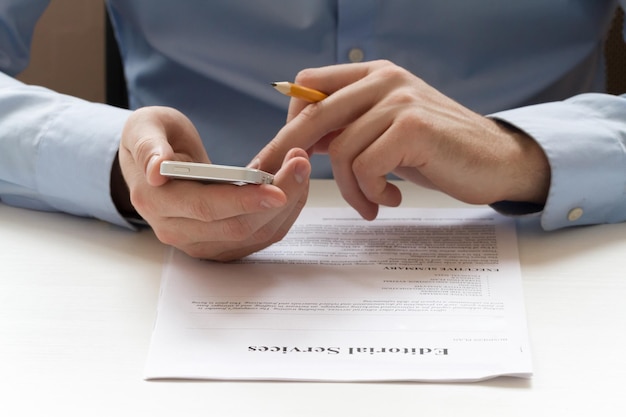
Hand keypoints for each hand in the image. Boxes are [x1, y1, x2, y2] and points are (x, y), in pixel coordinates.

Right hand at [116, 106, 310, 260]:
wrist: (153, 166)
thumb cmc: (152, 141)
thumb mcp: (144, 129)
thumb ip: (149, 146)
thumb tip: (157, 169)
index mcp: (156, 202)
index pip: (206, 208)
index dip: (244, 201)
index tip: (277, 190)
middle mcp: (177, 231)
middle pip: (237, 226)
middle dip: (278, 198)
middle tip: (301, 164)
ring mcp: (199, 243)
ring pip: (254, 235)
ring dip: (287, 206)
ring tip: (301, 168)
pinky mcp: (219, 246)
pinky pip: (259, 237)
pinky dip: (283, 214)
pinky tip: (293, 186)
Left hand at [255, 60, 549, 219]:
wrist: (495, 161)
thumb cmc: (437, 151)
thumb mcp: (386, 131)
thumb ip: (350, 126)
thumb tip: (299, 140)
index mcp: (374, 75)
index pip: (310, 85)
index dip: (290, 120)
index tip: (281, 153)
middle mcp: (384, 80)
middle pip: (314, 116)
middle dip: (286, 153)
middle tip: (275, 181)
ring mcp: (399, 101)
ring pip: (340, 151)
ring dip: (351, 189)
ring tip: (371, 203)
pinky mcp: (413, 127)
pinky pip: (365, 167)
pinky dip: (371, 193)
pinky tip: (392, 199)